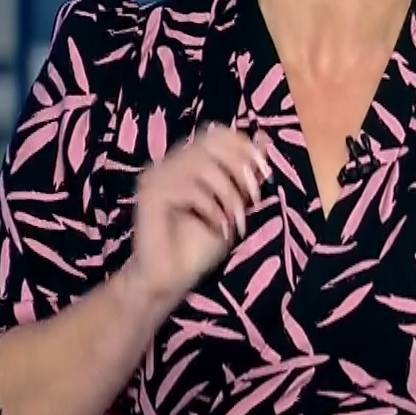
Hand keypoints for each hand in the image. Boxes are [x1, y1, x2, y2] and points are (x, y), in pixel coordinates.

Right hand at [124, 125, 264, 304]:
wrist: (172, 280)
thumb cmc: (200, 246)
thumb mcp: (233, 205)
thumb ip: (244, 173)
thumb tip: (263, 138)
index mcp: (187, 161)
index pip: (217, 134)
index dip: (243, 146)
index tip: (265, 171)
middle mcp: (169, 163)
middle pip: (211, 143)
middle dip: (240, 167)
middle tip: (253, 197)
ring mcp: (156, 176)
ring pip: (202, 166)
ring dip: (229, 195)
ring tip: (236, 221)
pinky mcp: (150, 194)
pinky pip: (190, 189)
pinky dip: (212, 209)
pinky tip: (218, 228)